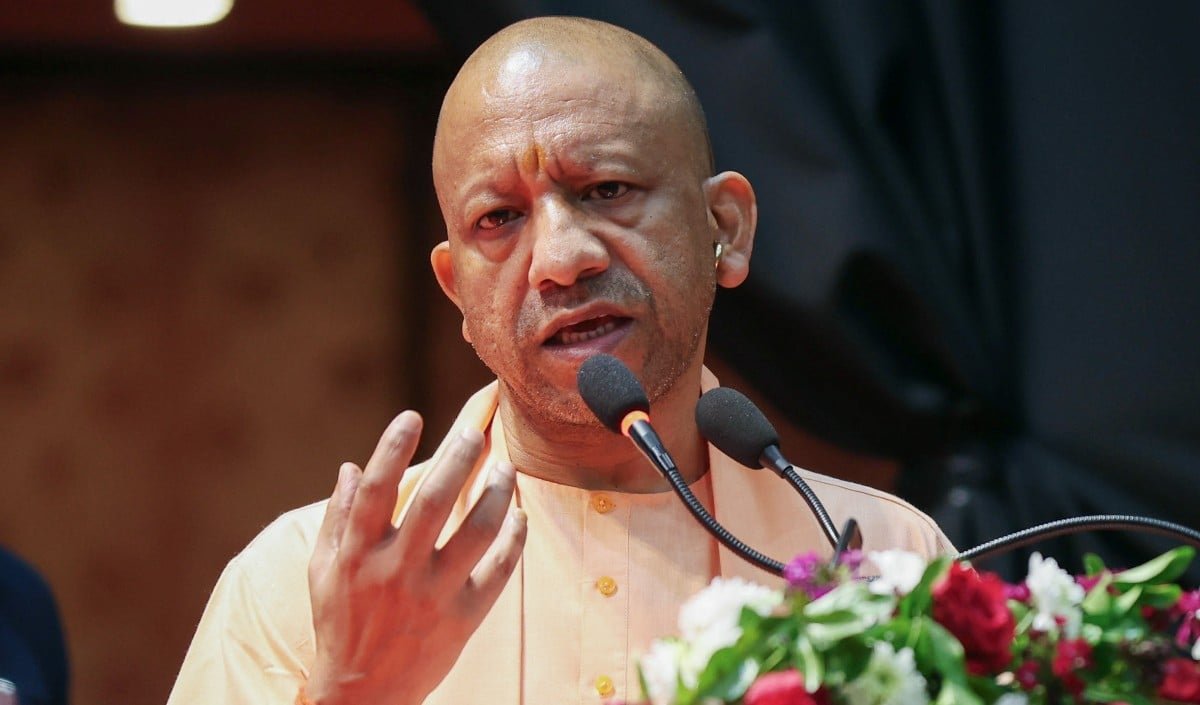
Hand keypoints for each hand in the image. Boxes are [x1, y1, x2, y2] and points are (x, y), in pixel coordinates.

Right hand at [305, 411, 526, 704]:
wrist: (364, 694)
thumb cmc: (341, 622)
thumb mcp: (323, 571)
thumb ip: (338, 518)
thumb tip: (350, 467)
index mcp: (357, 554)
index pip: (376, 489)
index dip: (392, 447)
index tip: (412, 416)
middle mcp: (395, 570)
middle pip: (436, 501)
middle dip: (459, 458)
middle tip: (474, 432)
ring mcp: (432, 595)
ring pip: (477, 532)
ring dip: (497, 494)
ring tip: (506, 469)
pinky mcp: (463, 619)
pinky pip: (498, 571)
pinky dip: (513, 539)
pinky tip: (519, 515)